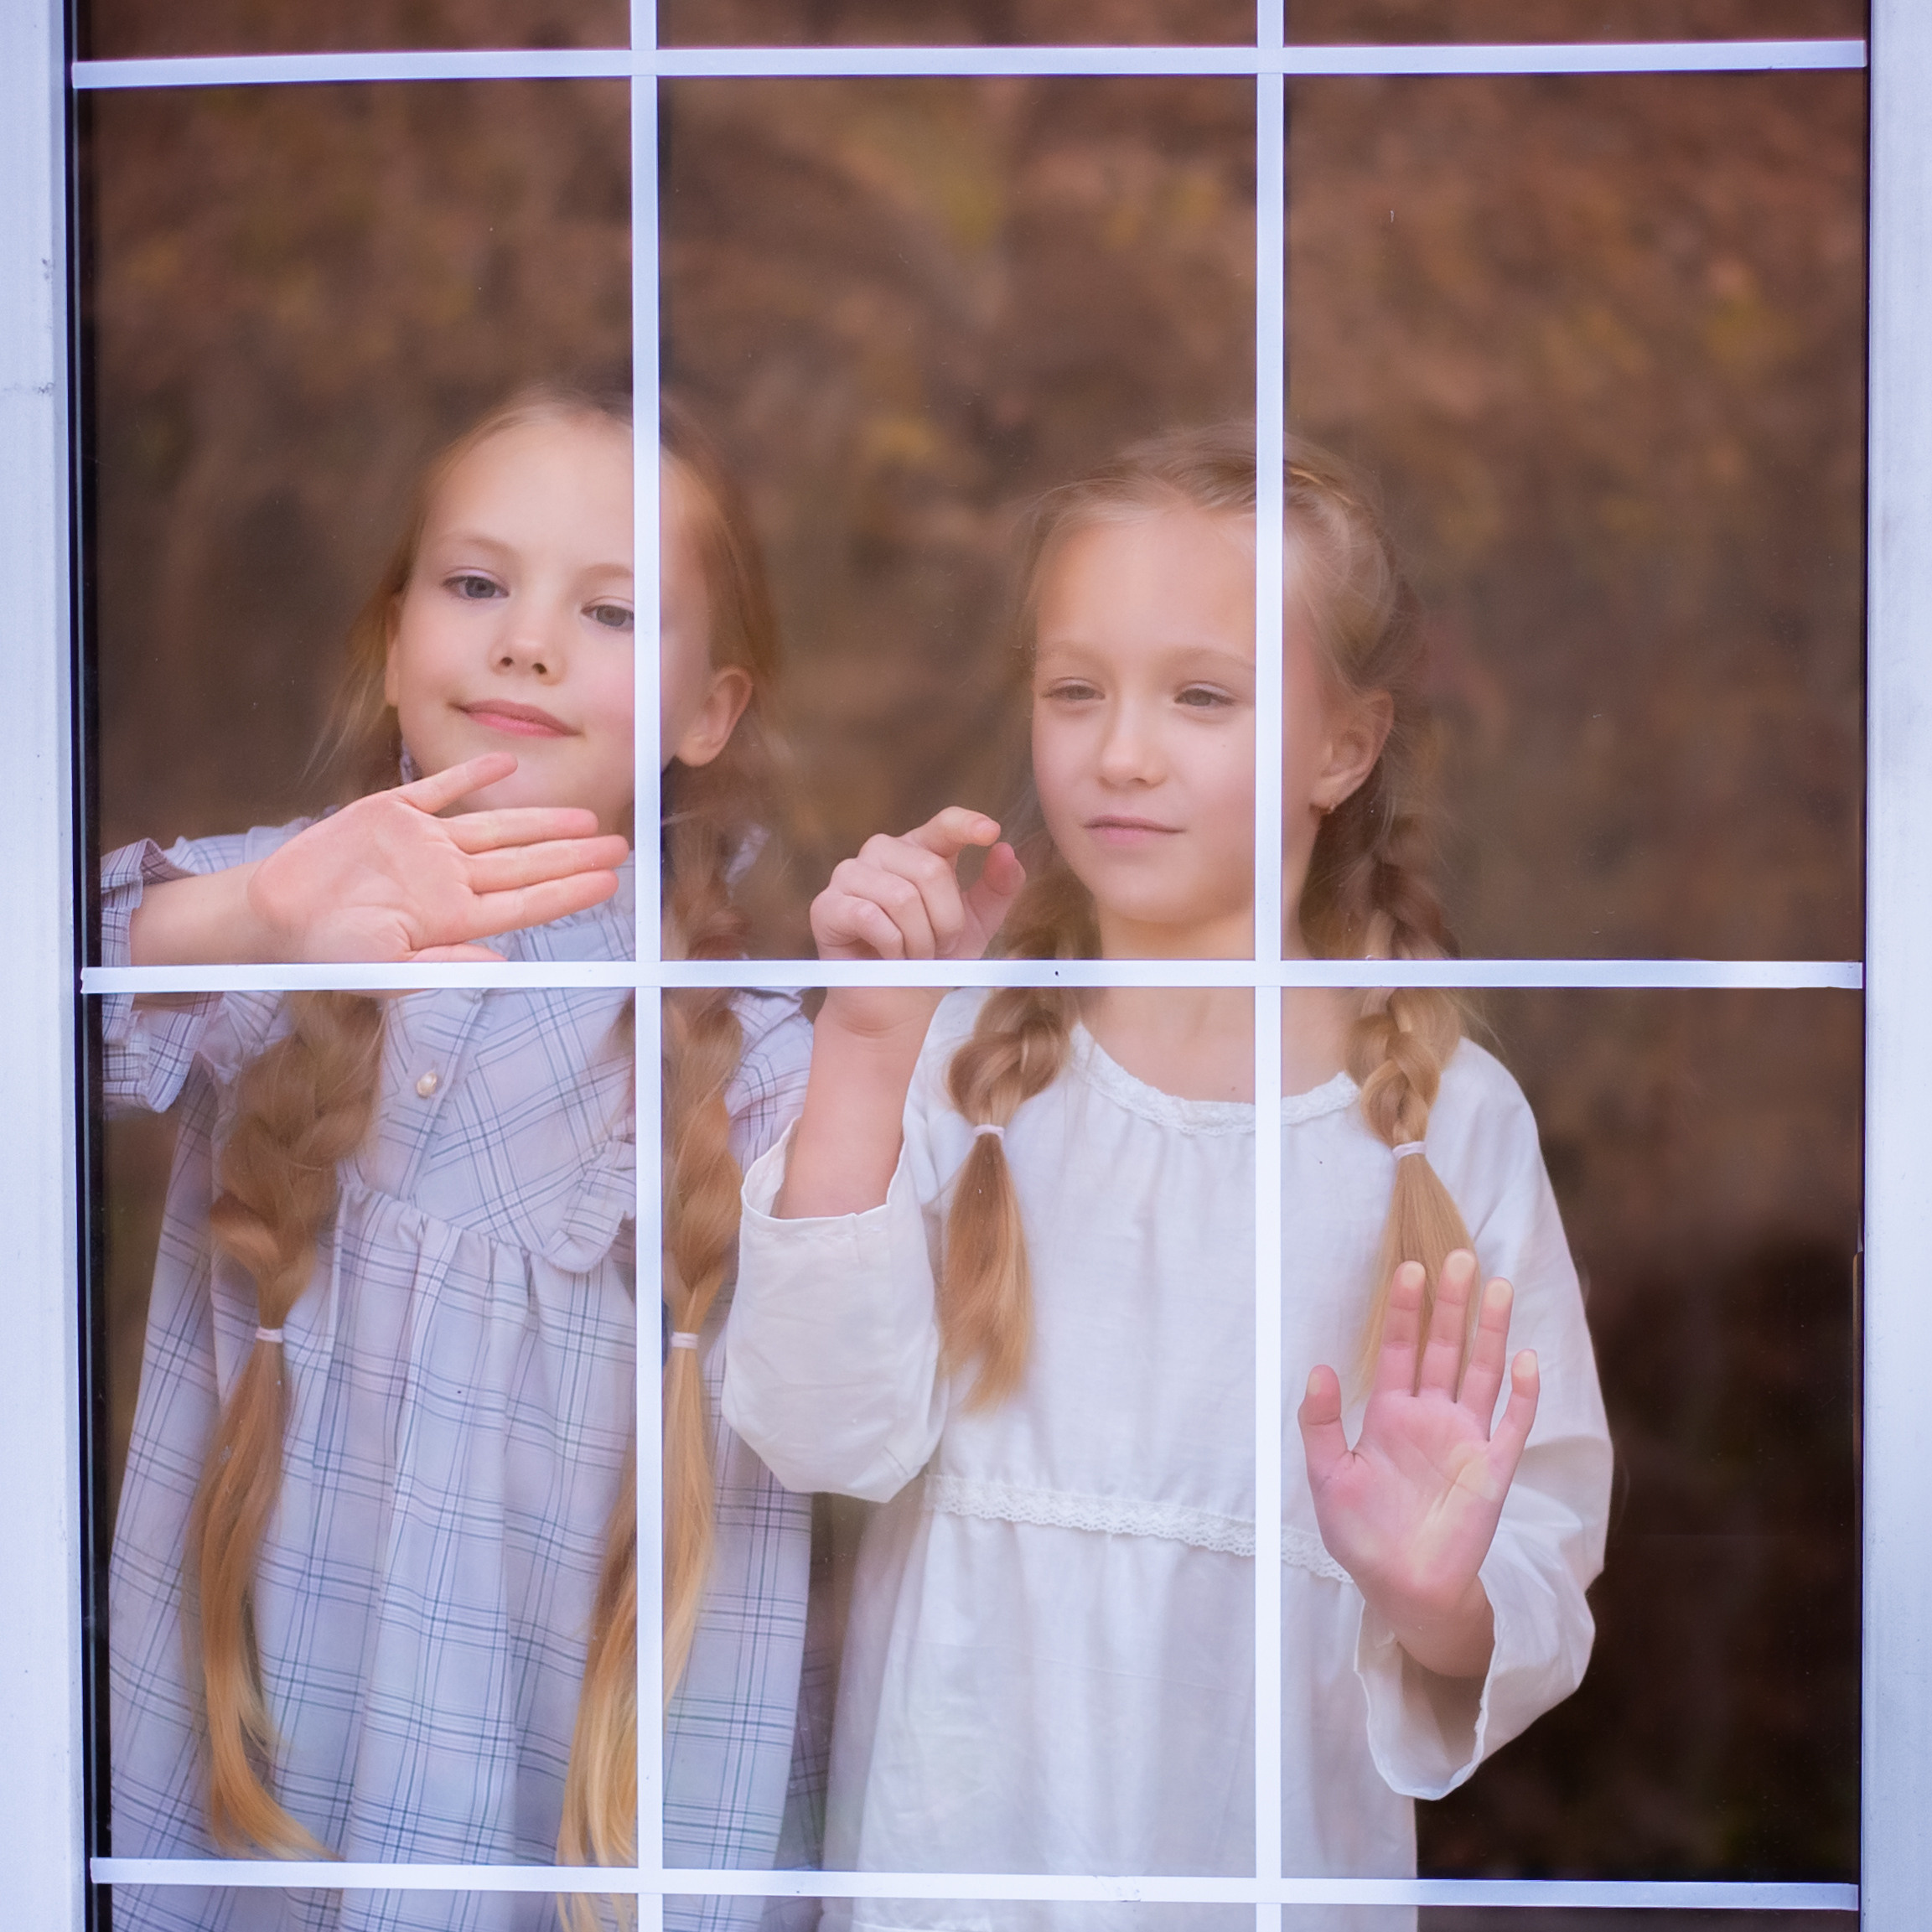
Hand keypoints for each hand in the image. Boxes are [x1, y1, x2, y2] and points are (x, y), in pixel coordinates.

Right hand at [245, 754, 629, 962]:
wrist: (271, 916)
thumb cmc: (326, 953)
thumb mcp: (386, 970)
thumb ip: (444, 965)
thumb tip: (501, 965)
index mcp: (451, 917)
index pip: (525, 902)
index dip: (569, 891)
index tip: (608, 883)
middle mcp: (446, 878)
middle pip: (524, 863)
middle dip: (574, 855)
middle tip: (621, 846)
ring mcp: (422, 844)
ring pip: (495, 828)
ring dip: (541, 821)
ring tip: (586, 819)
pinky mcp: (389, 813)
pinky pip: (438, 789)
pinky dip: (470, 775)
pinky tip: (505, 765)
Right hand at [810, 807, 1025, 1039]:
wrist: (895, 1008)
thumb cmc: (931, 961)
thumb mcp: (975, 925)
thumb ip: (996, 889)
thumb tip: (1006, 852)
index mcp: (918, 850)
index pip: (943, 824)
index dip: (966, 824)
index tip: (991, 832)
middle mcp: (880, 853)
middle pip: (930, 869)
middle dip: (945, 920)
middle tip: (937, 947)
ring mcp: (848, 875)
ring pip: (902, 897)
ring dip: (919, 939)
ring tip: (913, 954)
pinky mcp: (826, 905)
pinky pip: (870, 917)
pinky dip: (891, 946)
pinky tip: (888, 957)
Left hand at [1297, 1250, 1539, 1678]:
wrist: (1402, 1587)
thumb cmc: (1362, 1535)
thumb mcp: (1326, 1477)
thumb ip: (1319, 1424)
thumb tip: (1317, 1369)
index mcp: (1390, 1415)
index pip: (1400, 1349)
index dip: (1405, 1310)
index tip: (1409, 1270)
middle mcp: (1431, 1417)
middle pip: (1444, 1348)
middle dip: (1451, 1305)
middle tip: (1459, 1257)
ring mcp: (1465, 1440)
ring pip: (1481, 1373)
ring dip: (1489, 1332)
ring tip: (1496, 1287)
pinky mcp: (1492, 1470)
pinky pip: (1512, 1425)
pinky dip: (1522, 1394)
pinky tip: (1526, 1360)